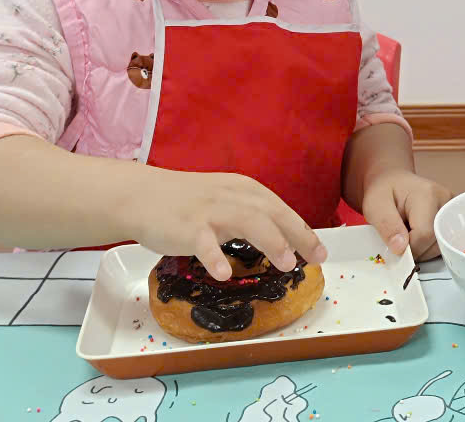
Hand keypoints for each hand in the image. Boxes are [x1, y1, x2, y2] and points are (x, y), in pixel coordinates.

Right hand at [121, 166, 326, 279]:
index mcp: (245, 190)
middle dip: (298, 235)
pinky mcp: (187, 227)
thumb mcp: (226, 200)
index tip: (321, 252)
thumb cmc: (188, 202)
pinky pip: (204, 243)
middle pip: (272, 213)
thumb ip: (251, 215)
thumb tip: (284, 239)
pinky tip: (224, 275)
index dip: (303, 230)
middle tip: (316, 258)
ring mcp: (210, 211)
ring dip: (270, 241)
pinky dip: (215, 258)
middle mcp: (232, 196)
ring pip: (247, 221)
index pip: (281, 210)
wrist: (143, 196)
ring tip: (286, 264)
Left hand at [359, 169, 451, 260]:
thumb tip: (400, 248)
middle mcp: (445, 200)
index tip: (394, 245)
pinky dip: (428, 246)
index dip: (408, 248)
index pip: (424, 235)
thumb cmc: (384, 190)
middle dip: (415, 250)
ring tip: (407, 234)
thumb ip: (387, 226)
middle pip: (436, 242)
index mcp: (427, 194)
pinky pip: (443, 241)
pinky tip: (417, 235)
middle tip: (399, 238)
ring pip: (441, 245)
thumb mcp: (375, 205)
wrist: (393, 181)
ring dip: (421, 249)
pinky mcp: (453, 216)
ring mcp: (452, 208)